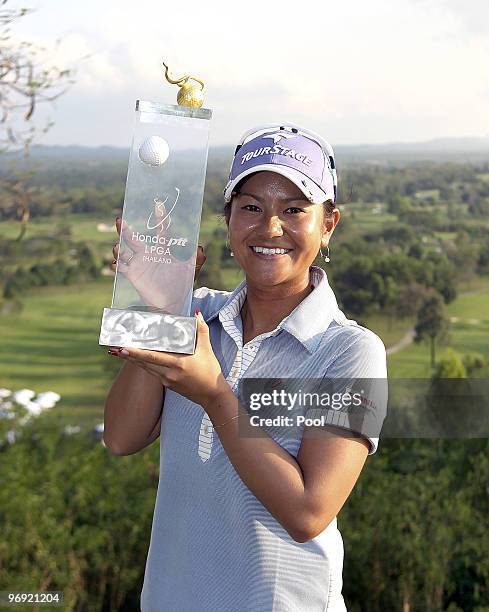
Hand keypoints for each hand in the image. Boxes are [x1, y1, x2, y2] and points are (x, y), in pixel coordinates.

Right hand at [110, 213, 205, 311]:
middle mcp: (147, 254)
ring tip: (118, 247)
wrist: (173, 302)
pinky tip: (116, 264)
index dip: (160, 218)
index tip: (158, 205)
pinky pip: (121, 268)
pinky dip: (117, 265)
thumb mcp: (190, 270)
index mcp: (161, 250)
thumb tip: (200, 248)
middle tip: (119, 220)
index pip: (160, 231)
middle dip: (124, 229)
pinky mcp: (133, 275)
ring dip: (118, 249)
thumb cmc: (180, 285)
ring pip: (123, 252)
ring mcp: (139, 264)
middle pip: (132, 238)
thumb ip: (196, 259)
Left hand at [111, 311, 228, 407]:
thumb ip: (201, 330)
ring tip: (119, 352)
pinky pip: (152, 372)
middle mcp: (169, 374)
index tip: (123, 348)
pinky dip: (143, 365)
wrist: (212, 395)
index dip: (136, 353)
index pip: (152, 357)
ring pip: (146, 368)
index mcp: (178, 364)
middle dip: (128, 356)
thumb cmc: (210, 371)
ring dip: (132, 360)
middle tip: (113, 348)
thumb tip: (196, 313)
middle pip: (144, 363)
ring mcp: (166, 381)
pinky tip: (137, 359)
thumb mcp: (207, 349)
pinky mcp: (167, 385)